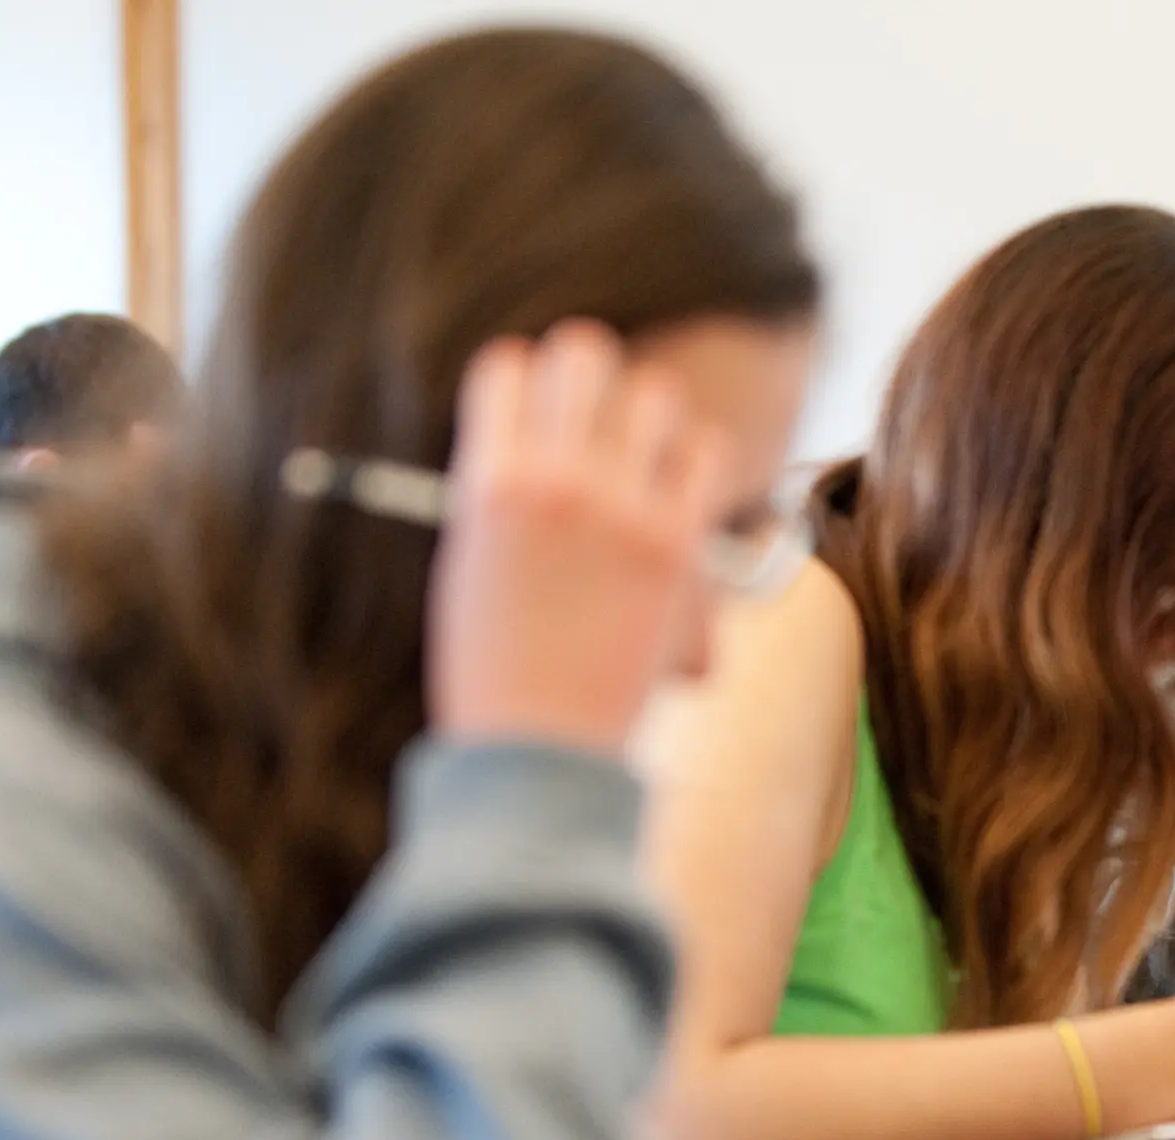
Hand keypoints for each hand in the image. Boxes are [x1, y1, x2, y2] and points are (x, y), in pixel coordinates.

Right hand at [428, 321, 726, 753]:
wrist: (540, 750)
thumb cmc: (495, 669)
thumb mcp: (468, 563)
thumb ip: (502, 492)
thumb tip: (537, 442)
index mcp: (488, 482)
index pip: (508, 366)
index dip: (522, 384)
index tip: (530, 410)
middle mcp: (555, 480)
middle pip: (584, 355)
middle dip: (585, 377)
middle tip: (589, 416)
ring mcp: (622, 508)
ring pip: (655, 396)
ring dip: (647, 417)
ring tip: (639, 456)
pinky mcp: (678, 543)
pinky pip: (706, 455)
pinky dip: (695, 462)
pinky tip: (679, 490)